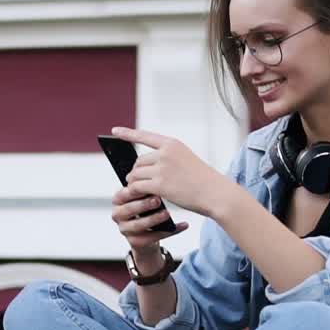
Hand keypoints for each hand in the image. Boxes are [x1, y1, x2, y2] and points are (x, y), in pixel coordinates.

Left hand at [110, 127, 232, 217]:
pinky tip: (142, 198)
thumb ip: (165, 160)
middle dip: (136, 173)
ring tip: (142, 192)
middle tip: (140, 184)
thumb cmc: (202, 180)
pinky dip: (136, 193)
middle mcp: (165, 153)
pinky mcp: (160, 184)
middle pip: (138, 162)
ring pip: (136, 175)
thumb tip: (140, 169)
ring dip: (135, 184)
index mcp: (172, 144)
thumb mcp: (186, 160)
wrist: (215, 193)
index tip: (114, 131)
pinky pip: (138, 187)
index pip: (145, 136)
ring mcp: (162, 168)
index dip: (128, 134)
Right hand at [111, 182, 189, 251]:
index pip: (124, 194)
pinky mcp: (134, 242)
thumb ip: (144, 188)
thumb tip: (154, 176)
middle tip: (158, 200)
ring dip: (153, 219)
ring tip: (167, 214)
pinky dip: (167, 232)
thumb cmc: (145, 209)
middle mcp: (117, 214)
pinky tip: (181, 226)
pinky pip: (151, 237)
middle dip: (144, 204)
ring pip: (138, 225)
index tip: (150, 185)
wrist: (146, 232)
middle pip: (129, 209)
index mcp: (118, 200)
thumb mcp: (142, 196)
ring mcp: (124, 229)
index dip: (136, 191)